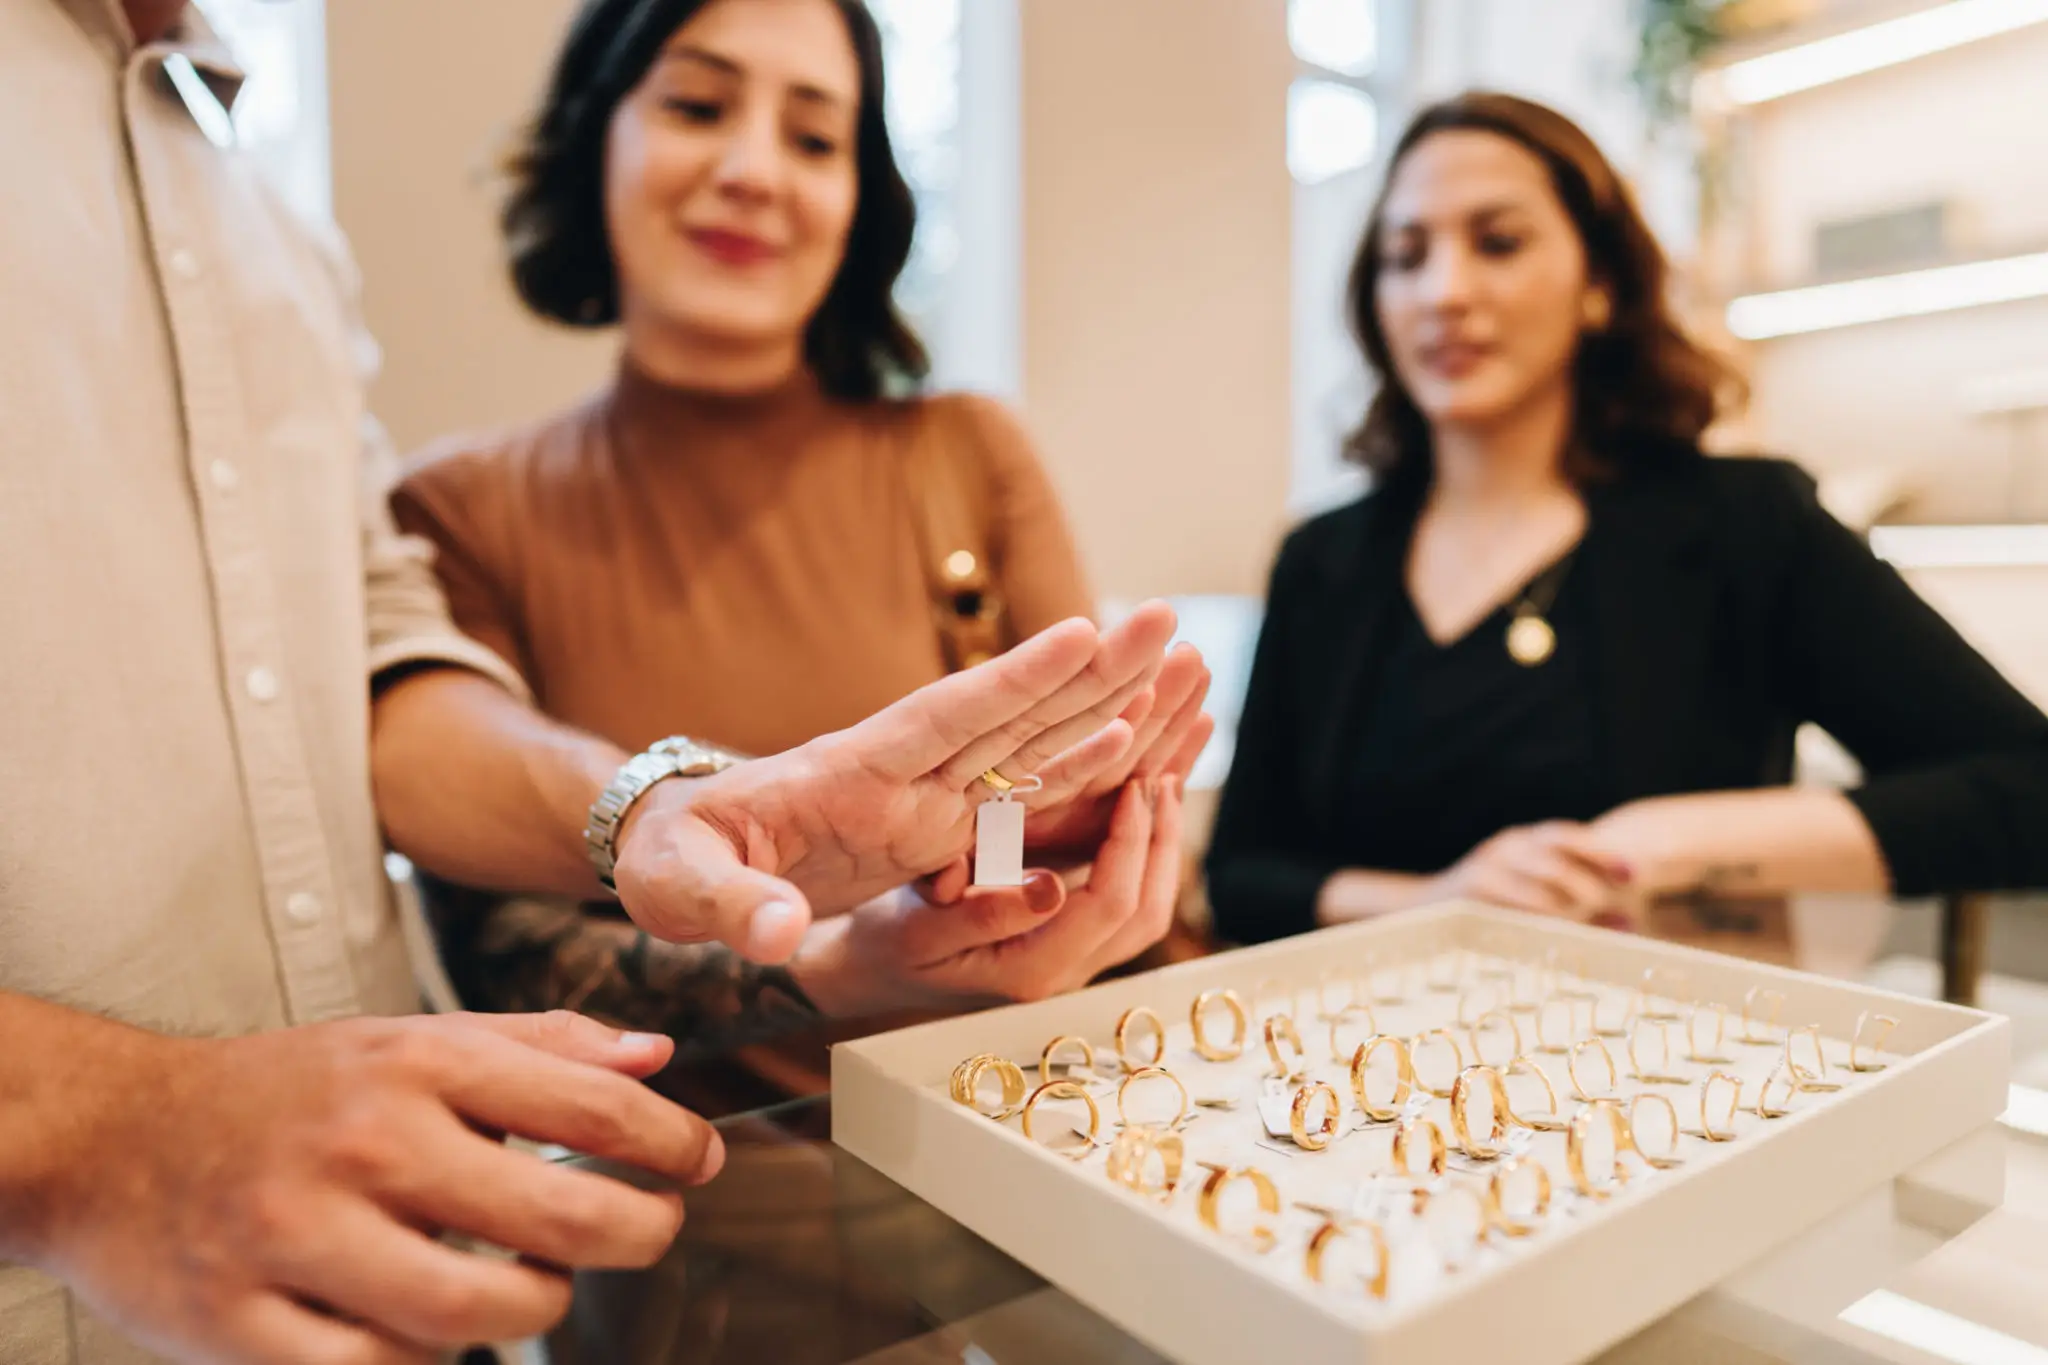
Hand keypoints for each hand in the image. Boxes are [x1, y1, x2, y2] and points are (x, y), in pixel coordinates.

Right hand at [42, 1012, 721, 1364]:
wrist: (115, 1139)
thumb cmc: (293, 1091)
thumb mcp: (413, 1038)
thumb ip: (542, 1045)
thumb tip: (656, 1059)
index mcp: (415, 1063)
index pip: (589, 1106)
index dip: (671, 1141)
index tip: (700, 1161)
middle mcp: (364, 1143)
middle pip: (554, 1219)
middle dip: (635, 1234)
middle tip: (650, 1230)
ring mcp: (299, 1237)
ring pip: (472, 1312)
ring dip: (532, 1306)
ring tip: (534, 1283)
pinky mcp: (243, 1325)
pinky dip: (423, 1357)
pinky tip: (430, 1324)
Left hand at [614, 604, 1178, 961]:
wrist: (674, 851)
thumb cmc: (669, 860)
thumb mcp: (678, 885)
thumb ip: (733, 907)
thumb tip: (780, 935)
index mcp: (850, 771)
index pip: (944, 717)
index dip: (1013, 681)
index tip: (1079, 632)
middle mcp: (904, 776)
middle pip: (1011, 715)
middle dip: (1090, 672)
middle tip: (1164, 619)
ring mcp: (925, 800)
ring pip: (1030, 748)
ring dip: (1102, 708)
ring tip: (1174, 662)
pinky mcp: (932, 831)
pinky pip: (1018, 802)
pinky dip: (1076, 775)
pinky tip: (1132, 748)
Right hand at [799, 776, 1186, 1011]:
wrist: (874, 966)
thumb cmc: (889, 941)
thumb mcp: (920, 924)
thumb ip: (982, 912)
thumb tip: (1052, 890)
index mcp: (1032, 970)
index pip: (1110, 905)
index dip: (1131, 839)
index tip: (1134, 781)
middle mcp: (1065, 975)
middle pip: (1144, 912)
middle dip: (1160, 839)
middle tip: (1161, 773)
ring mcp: (1073, 964)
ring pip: (1144, 912)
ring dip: (1160, 847)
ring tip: (1161, 783)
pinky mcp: (1070, 944)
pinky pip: (1125, 904)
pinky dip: (1142, 855)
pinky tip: (1140, 808)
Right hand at [1426, 821, 1635, 923]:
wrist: (1417, 913)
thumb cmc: (1484, 910)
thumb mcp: (1526, 898)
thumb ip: (1573, 905)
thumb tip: (1628, 921)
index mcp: (1519, 841)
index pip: (1564, 835)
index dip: (1601, 852)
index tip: (1633, 875)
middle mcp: (1503, 846)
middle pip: (1557, 853)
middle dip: (1593, 877)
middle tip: (1622, 902)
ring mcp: (1485, 867)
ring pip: (1541, 876)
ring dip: (1574, 899)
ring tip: (1596, 919)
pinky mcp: (1471, 891)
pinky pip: (1517, 901)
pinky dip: (1544, 916)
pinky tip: (1562, 932)